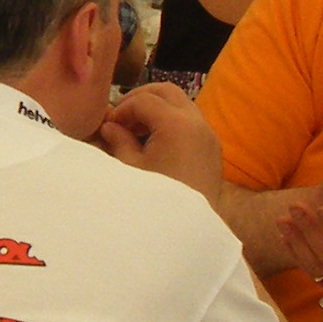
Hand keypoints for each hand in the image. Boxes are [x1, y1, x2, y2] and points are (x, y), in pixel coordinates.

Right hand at [96, 82, 223, 197]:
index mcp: (176, 124)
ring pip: (182, 104)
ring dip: (159, 109)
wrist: (192, 230)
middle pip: (167, 92)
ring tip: (138, 130)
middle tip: (122, 116)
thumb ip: (118, 141)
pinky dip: (173, 121)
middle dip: (142, 98)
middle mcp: (197, 123)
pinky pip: (192, 121)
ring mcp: (209, 135)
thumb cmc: (157, 199)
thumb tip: (109, 127)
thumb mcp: (131, 169)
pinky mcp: (213, 149)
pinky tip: (157, 142)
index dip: (123, 109)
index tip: (109, 125)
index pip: (144, 100)